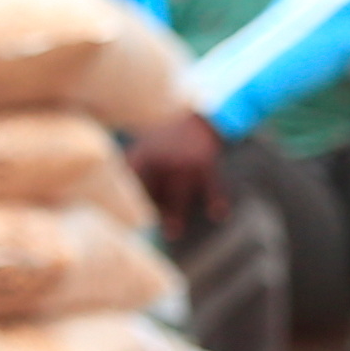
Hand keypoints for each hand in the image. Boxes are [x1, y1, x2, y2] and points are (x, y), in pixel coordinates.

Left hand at [127, 109, 226, 228]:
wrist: (197, 116)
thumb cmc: (166, 140)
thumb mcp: (145, 149)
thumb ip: (135, 171)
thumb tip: (129, 205)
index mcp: (144, 156)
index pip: (134, 185)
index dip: (132, 204)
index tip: (130, 222)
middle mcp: (163, 159)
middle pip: (154, 193)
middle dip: (152, 211)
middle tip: (145, 229)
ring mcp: (185, 162)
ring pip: (178, 195)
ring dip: (175, 215)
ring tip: (172, 234)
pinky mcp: (206, 163)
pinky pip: (212, 186)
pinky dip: (217, 200)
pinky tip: (220, 215)